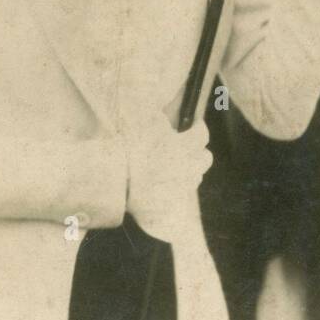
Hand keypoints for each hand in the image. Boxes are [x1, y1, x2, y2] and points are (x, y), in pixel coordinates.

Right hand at [126, 117, 212, 242]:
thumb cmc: (127, 148)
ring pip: (195, 177)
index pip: (202, 135)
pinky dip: (177, 188)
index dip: (200, 127)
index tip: (196, 124)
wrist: (114, 181)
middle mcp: (186, 169)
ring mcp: (179, 188)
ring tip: (177, 165)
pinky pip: (181, 195)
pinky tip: (166, 183)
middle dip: (199, 151)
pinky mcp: (170, 205)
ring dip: (191, 169)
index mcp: (182, 147)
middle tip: (189, 146)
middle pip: (205, 159)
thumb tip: (162, 114)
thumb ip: (156, 115)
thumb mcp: (141, 122)